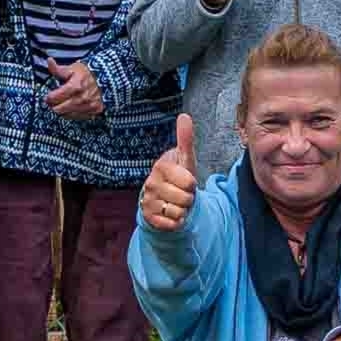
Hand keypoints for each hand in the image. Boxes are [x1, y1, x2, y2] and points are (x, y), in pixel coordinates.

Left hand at [41, 57, 103, 120]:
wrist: (107, 77)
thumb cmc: (86, 72)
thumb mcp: (72, 69)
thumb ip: (58, 69)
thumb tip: (49, 61)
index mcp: (74, 87)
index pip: (53, 98)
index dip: (48, 97)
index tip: (49, 96)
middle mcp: (81, 99)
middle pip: (57, 109)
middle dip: (53, 105)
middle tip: (55, 101)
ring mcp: (88, 106)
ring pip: (66, 115)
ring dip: (62, 110)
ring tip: (63, 103)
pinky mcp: (93, 111)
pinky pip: (77, 117)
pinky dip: (72, 113)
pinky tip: (72, 107)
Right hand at [139, 114, 201, 231]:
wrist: (166, 198)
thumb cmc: (178, 176)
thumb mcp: (185, 158)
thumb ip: (185, 138)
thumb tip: (184, 116)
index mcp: (161, 166)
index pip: (188, 181)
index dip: (192, 183)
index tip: (186, 180)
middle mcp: (151, 183)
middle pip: (185, 198)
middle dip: (189, 198)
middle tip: (182, 193)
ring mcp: (148, 201)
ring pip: (179, 212)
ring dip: (183, 210)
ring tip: (177, 202)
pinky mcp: (148, 217)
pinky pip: (172, 224)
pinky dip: (177, 222)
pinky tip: (172, 213)